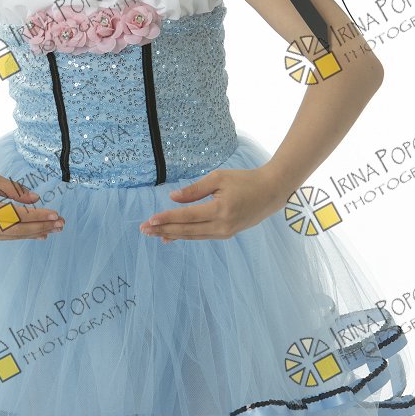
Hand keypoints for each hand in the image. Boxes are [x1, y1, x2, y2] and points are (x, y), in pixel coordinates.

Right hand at [0, 168, 65, 241]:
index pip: (21, 216)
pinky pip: (7, 236)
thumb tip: (35, 199)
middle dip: (43, 227)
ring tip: (53, 230)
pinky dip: (23, 235)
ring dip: (35, 233)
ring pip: (15, 235)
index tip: (57, 215)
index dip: (40, 216)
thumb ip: (13, 189)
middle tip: (62, 224)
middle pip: (21, 229)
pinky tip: (36, 234)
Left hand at [139, 166, 284, 242]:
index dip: (166, 218)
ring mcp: (225, 233)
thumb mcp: (219, 178)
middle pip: (186, 230)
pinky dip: (185, 236)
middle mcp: (222, 226)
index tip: (149, 220)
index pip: (187, 217)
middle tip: (143, 229)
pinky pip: (201, 237)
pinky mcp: (227, 234)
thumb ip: (195, 190)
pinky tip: (172, 236)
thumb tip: (172, 199)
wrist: (271, 192)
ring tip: (153, 233)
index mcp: (220, 210)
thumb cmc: (244, 180)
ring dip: (171, 234)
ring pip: (192, 236)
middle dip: (163, 229)